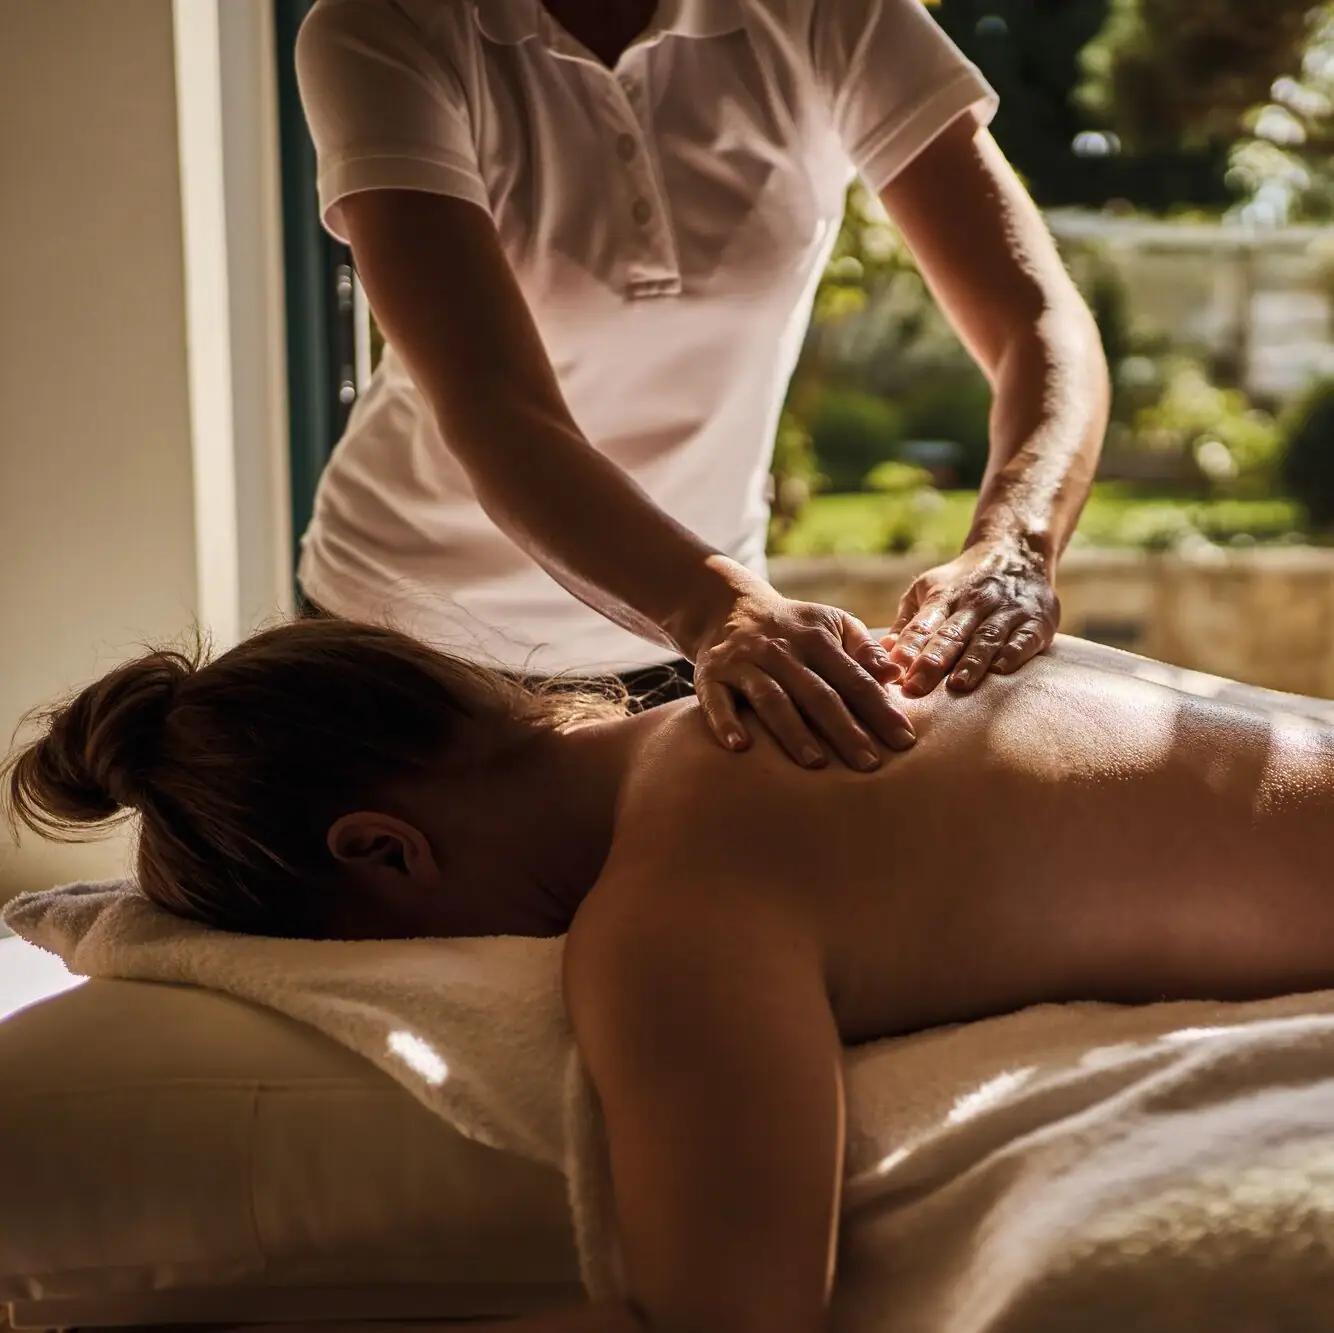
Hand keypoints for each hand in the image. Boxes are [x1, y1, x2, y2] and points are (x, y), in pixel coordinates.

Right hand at [691, 589, 916, 770]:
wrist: (727, 607)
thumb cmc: (793, 627)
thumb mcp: (831, 624)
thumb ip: (864, 649)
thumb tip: (896, 674)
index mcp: (816, 639)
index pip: (853, 678)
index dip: (880, 709)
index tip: (904, 741)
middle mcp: (780, 650)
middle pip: (816, 693)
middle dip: (844, 729)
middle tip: (869, 764)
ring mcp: (744, 662)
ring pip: (771, 698)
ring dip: (793, 731)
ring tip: (815, 763)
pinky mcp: (711, 675)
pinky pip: (716, 700)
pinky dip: (725, 722)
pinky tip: (740, 747)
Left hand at [884, 539, 1058, 695]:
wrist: (1016, 550)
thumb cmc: (962, 583)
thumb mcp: (928, 590)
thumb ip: (906, 624)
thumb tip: (881, 654)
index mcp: (942, 597)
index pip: (921, 627)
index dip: (906, 650)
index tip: (892, 673)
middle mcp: (974, 603)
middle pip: (950, 634)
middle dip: (932, 662)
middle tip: (915, 688)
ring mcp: (1006, 611)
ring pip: (986, 638)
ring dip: (972, 662)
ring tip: (958, 686)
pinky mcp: (1036, 620)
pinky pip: (1024, 637)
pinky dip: (1014, 653)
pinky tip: (1002, 670)